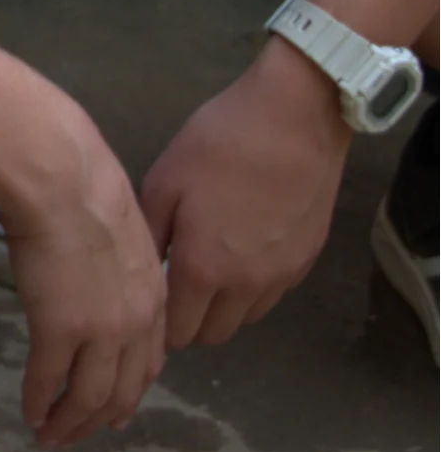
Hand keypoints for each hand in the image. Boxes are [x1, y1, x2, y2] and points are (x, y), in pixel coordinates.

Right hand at [4, 122, 167, 448]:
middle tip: (76, 437)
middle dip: (99, 421)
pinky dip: (40, 404)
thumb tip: (99, 275)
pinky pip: (49, 381)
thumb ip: (119, 267)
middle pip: (122, 391)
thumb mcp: (122, 232)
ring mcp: (99, 331)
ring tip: (50, 438)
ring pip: (90, 397)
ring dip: (69, 424)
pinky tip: (30, 415)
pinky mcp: (58, 330)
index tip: (115, 413)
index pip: (146, 363)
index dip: (129, 393)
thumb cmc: (85, 189)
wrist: (63, 181)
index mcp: (153, 298)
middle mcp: (135, 324)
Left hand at [141, 41, 349, 348]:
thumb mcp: (164, 182)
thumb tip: (142, 273)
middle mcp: (246, 285)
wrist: (296, 116)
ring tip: (209, 270)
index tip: (147, 303)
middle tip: (174, 290)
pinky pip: (274, 293)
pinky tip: (243, 250)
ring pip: (246, 318)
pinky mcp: (308, 259)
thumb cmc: (219, 143)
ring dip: (224, 308)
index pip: (177, 333)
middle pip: (213, 335)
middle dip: (189, 322)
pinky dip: (254, 287)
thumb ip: (151, 238)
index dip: (157, 325)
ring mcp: (283, 275)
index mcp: (203, 269)